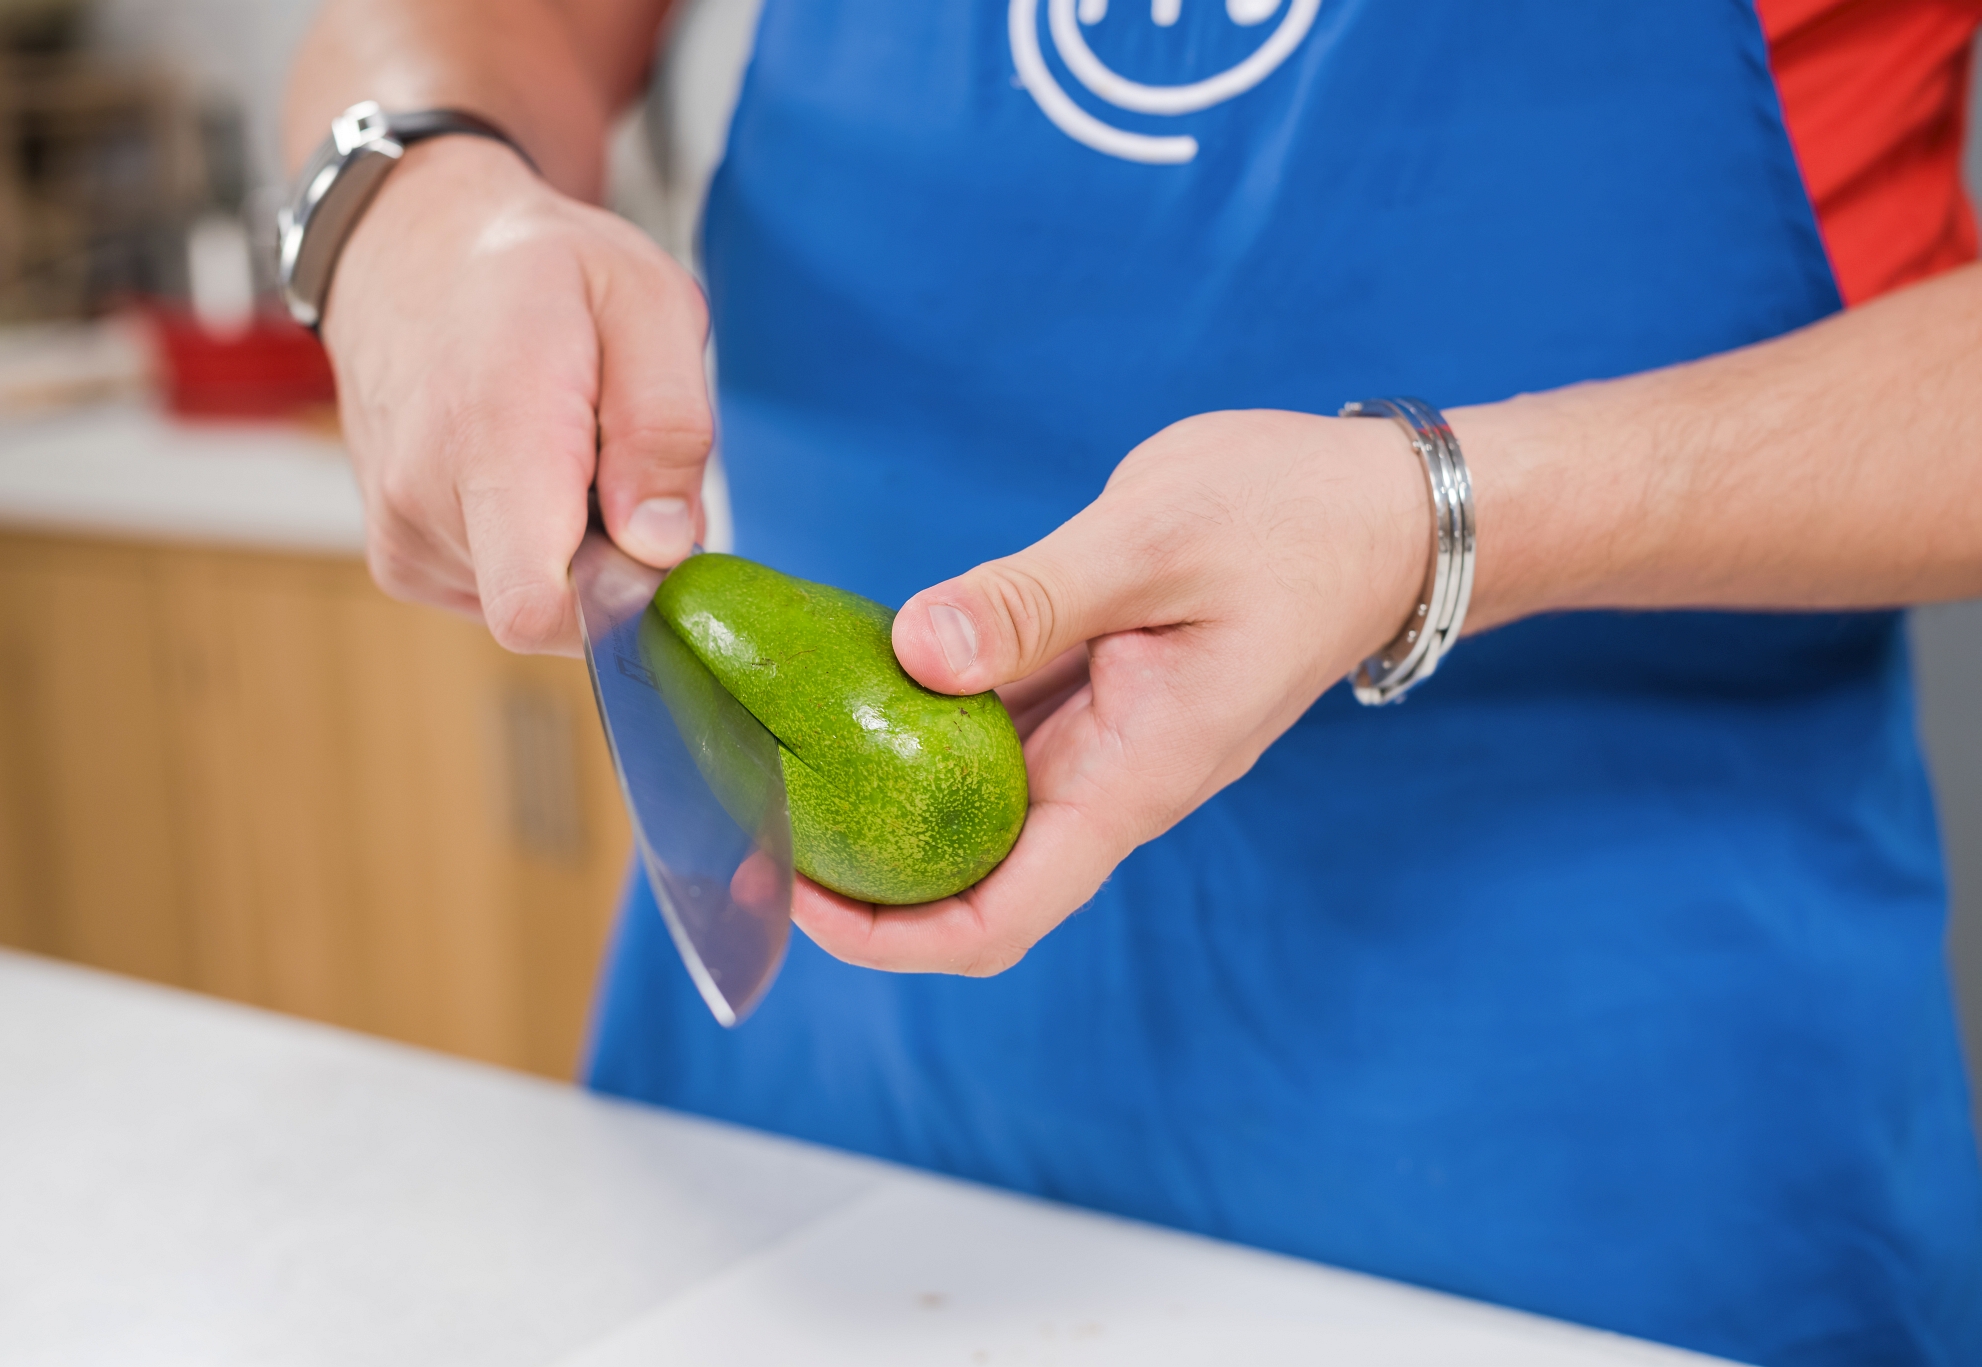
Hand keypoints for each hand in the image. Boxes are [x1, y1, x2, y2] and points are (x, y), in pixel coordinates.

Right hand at [321, 136, 712, 653]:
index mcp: (492, 435)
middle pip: (561, 610)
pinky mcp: (400, 559)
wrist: (409, 247)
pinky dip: (535, 548)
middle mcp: (424, 499)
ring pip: (535, 604)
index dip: (621, 605)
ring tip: (562, 448)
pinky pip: (501, 592)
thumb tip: (661, 545)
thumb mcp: (647, 301)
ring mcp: (402, 537)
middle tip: (616, 456)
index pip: (538, 608)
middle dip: (616, 557)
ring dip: (577, 546)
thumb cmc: (536, 267)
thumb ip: (667, 424)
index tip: (655, 539)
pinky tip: (526, 473)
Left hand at [790, 409, 1431, 973]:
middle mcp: (1107, 782)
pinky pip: (987, 735)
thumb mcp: (1156, 543)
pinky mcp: (1090, 694)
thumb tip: (917, 651)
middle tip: (752, 820)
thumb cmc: (1294, 525)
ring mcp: (1099, 743)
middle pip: (965, 883)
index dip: (889, 937)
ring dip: (877, 803)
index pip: (1000, 916)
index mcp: (1132, 779)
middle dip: (859, 878)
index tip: (800, 898)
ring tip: (775, 760)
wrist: (1380, 511)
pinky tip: (853, 685)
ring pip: (967, 810)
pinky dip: (916, 724)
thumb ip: (1035, 600)